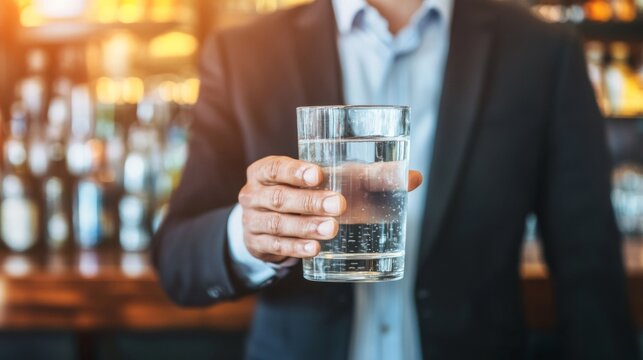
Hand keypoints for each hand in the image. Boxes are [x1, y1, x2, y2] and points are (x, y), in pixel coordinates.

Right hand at [238, 156, 421, 262]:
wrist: (272, 223)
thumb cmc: (311, 193)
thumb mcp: (334, 179)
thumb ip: (372, 177)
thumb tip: (413, 177)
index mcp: (267, 171)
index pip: (276, 167)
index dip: (295, 171)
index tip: (319, 174)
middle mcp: (254, 194)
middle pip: (279, 197)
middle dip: (309, 202)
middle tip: (338, 206)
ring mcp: (253, 221)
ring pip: (277, 224)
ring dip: (305, 227)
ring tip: (331, 230)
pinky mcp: (258, 245)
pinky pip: (275, 247)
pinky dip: (295, 248)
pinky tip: (314, 249)